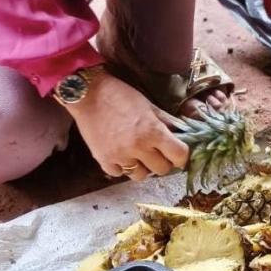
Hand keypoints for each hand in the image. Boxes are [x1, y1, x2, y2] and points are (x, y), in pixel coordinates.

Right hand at [65, 69, 188, 180]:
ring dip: (143, 167)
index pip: (178, 155)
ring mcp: (120, 156)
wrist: (89, 95)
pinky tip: (121, 155)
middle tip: (158, 153)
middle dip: (163, 162)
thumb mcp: (149, 105)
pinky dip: (122, 167)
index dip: (182, 156)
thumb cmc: (121, 95)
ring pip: (140, 176)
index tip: (178, 154)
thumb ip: (166, 121)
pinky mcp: (103, 161)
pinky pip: (119, 174)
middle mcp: (138, 147)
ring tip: (138, 155)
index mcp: (153, 131)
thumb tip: (181, 132)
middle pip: (162, 169)